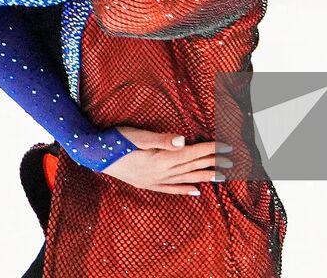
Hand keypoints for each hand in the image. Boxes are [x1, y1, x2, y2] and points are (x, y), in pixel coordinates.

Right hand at [103, 127, 232, 195]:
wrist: (94, 156)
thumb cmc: (115, 141)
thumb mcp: (137, 136)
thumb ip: (160, 139)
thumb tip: (183, 140)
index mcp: (160, 159)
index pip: (192, 153)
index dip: (211, 149)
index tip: (227, 146)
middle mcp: (160, 173)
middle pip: (192, 166)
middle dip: (213, 162)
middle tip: (232, 161)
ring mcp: (155, 181)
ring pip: (186, 179)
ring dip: (204, 177)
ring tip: (222, 176)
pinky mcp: (148, 184)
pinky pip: (171, 189)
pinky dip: (185, 189)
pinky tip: (196, 192)